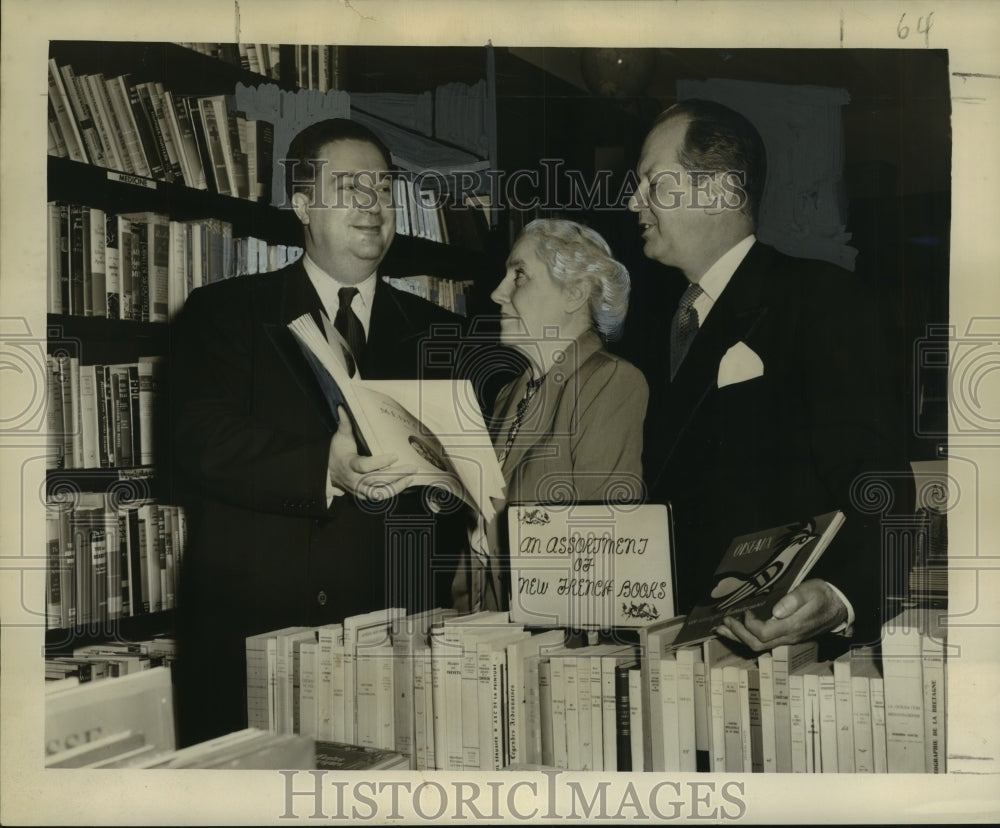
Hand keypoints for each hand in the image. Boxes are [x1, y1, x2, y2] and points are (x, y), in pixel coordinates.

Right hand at [327, 406, 416, 500]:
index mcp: (349, 464)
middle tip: (412, 468)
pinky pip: (380, 496)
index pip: (365, 466)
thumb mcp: (340, 438)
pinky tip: (405, 483)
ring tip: (411, 477)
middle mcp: (354, 480)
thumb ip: (345, 424)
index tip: (395, 455)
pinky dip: (393, 491)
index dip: (380, 462)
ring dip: (397, 487)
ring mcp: (359, 489)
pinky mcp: (364, 495)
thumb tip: (343, 407)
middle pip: (377, 480)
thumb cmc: (336, 452)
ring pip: (380, 493)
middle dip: (397, 475)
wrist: (328, 472)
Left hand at [716, 579, 847, 650]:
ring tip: (721, 630)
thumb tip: (776, 611)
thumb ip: (793, 600)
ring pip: (758, 646)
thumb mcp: (810, 591)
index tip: (745, 611)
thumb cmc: (823, 596)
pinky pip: (763, 643)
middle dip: (737, 634)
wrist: (839, 606)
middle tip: (723, 622)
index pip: (763, 633)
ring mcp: (788, 640)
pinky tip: (737, 631)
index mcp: (792, 627)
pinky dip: (747, 637)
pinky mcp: (786, 637)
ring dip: (738, 638)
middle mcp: (788, 637)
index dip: (749, 624)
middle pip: (756, 644)